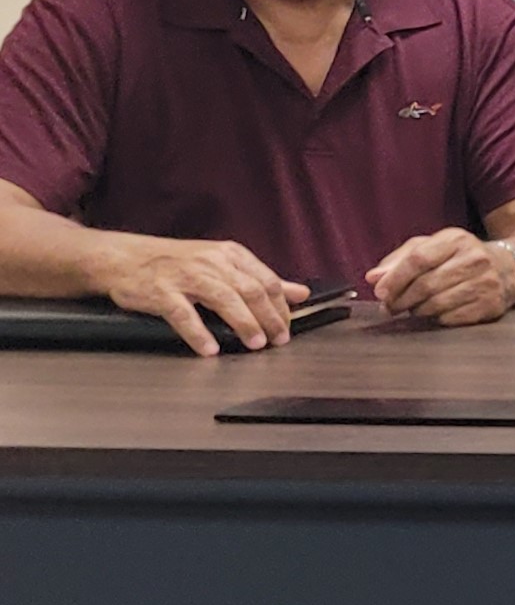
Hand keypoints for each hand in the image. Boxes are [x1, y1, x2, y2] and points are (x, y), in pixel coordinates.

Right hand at [93, 237, 305, 357]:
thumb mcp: (222, 263)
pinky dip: (198, 333)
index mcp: (230, 255)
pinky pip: (183, 314)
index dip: (281, 307)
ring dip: (244, 323)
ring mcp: (185, 276)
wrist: (123, 257)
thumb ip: (261, 279)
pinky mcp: (160, 291)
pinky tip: (209, 349)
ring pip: (224, 299)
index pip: (267, 281)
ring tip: (256, 344)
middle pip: (251, 290)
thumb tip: (301, 292)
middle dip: (269, 318)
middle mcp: (211, 262)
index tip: (287, 327)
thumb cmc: (176, 262)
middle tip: (278, 340)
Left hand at [367, 230, 514, 325]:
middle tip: (390, 307)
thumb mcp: (433, 248)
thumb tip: (373, 278)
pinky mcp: (492, 305)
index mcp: (456, 239)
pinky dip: (437, 319)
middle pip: (426, 284)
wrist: (510, 268)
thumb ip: (400, 260)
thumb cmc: (461, 257)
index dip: (395, 278)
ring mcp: (486, 282)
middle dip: (401, 299)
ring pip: (437, 304)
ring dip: (417, 311)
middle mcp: (475, 258)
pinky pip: (452, 318)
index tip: (380, 293)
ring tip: (412, 309)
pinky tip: (435, 314)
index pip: (418, 259)